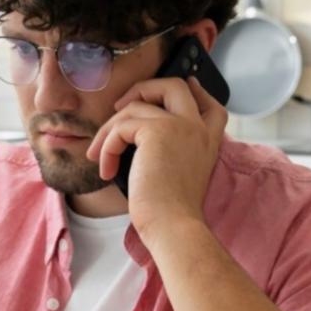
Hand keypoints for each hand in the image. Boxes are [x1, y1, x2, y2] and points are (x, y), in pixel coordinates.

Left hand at [86, 76, 226, 243]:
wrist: (172, 225)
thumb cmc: (169, 210)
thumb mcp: (177, 172)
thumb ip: (171, 148)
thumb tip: (136, 131)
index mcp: (207, 140)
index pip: (210, 104)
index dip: (195, 89)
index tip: (185, 84)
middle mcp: (198, 127)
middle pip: (174, 85)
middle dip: (144, 88)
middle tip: (121, 107)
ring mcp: (180, 125)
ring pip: (136, 105)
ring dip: (109, 130)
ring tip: (100, 155)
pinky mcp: (157, 131)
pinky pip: (120, 126)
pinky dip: (106, 147)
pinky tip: (106, 169)